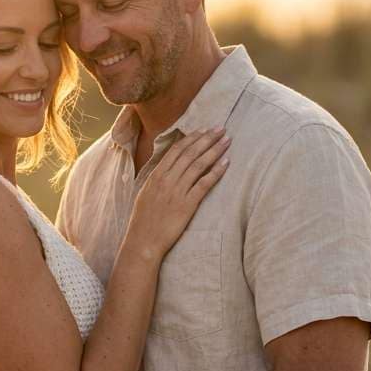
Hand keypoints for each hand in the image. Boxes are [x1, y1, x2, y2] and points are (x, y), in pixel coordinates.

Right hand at [127, 128, 229, 257]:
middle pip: (190, 153)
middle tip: (221, 129)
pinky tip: (226, 162)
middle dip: (207, 138)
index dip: (192, 138)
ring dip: (215, 150)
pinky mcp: (187, 205)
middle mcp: (167, 180)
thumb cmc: (143, 221)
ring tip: (227, 140)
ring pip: (199, 165)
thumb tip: (167, 168)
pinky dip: (216, 171)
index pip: (177, 150)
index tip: (204, 130)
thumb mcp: (146, 194)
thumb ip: (158, 179)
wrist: (143, 241)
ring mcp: (177, 191)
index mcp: (156, 175)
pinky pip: (204, 184)